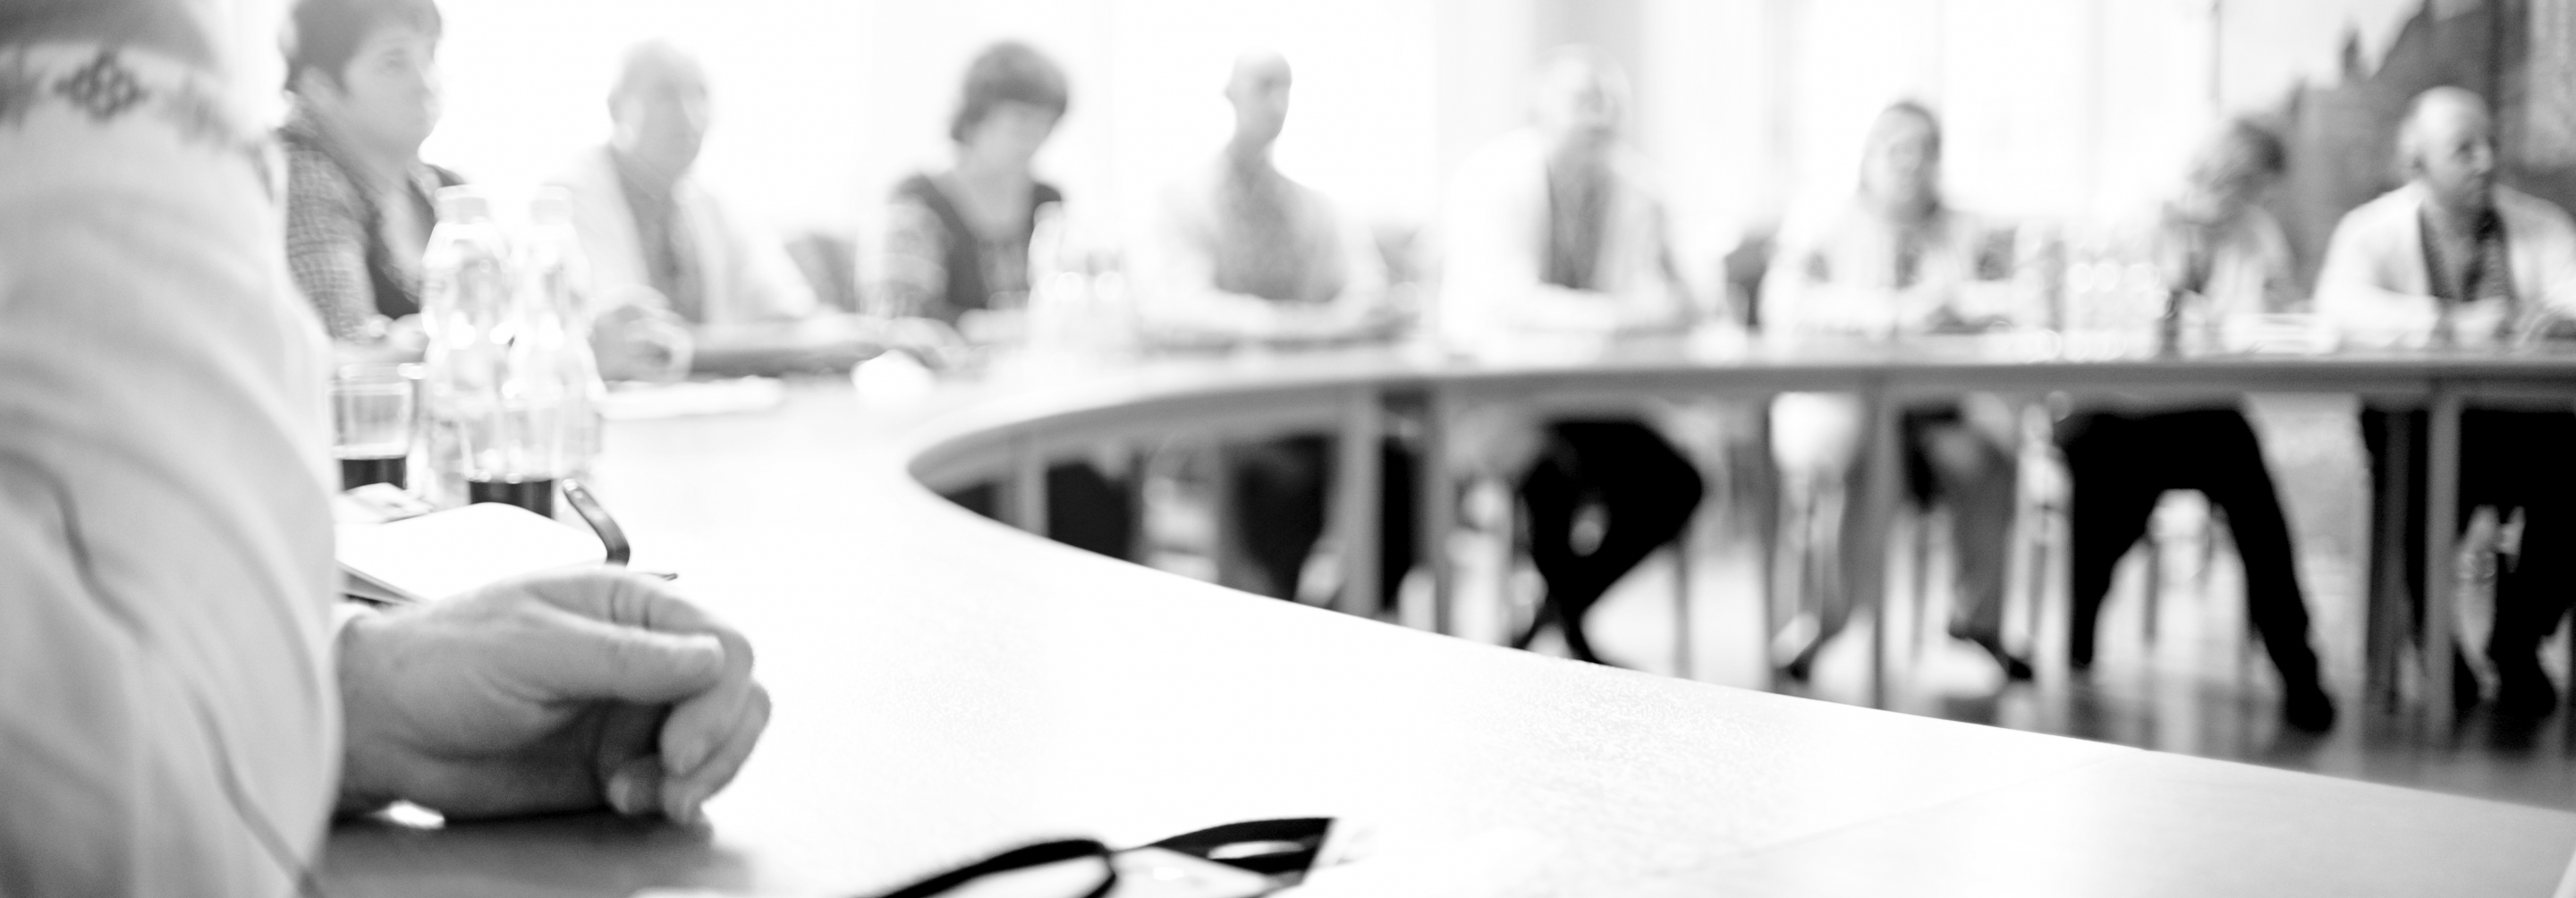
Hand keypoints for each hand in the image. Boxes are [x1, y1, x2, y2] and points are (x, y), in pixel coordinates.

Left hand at [336, 568, 769, 822]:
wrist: (382, 728)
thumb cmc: (438, 661)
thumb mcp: (533, 647)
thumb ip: (626, 658)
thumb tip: (713, 660)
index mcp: (631, 607)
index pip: (723, 644)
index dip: (719, 699)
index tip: (681, 747)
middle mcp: (644, 658)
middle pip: (736, 696)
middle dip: (719, 745)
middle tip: (674, 782)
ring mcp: (633, 713)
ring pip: (718, 743)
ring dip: (697, 777)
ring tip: (642, 796)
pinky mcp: (616, 763)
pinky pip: (677, 782)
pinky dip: (669, 799)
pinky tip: (626, 801)